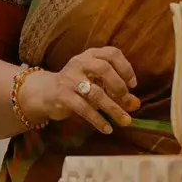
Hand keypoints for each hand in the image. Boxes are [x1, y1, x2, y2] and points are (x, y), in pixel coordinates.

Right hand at [24, 47, 139, 133]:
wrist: (46, 93)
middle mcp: (79, 62)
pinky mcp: (62, 95)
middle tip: (128, 102)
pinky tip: (107, 128)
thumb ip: (116, 92)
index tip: (133, 85)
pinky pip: (83, 108)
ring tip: (125, 121)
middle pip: (104, 68)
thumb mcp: (97, 84)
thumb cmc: (77, 87)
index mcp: (90, 55)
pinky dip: (98, 120)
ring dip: (113, 108)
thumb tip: (135, 104)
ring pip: (95, 92)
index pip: (112, 53)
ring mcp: (69, 78)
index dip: (125, 68)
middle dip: (119, 86)